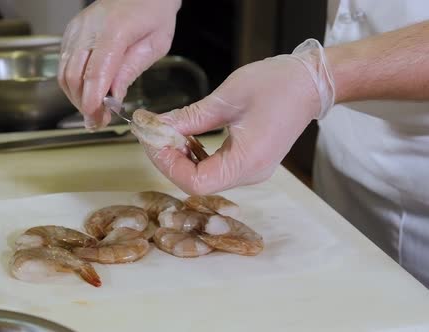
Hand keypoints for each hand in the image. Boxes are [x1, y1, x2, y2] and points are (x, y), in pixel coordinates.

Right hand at [57, 0, 180, 129]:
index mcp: (114, 31)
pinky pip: (65, 62)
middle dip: (83, 104)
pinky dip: (73, 82)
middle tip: (98, 121)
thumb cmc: (154, 12)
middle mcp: (89, 28)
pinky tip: (87, 92)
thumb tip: (114, 97)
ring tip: (93, 111)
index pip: (95, 73)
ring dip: (76, 96)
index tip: (97, 119)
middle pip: (73, 76)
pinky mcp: (72, 31)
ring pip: (64, 71)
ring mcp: (77, 28)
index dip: (92, 101)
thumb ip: (131, 70)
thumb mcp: (156, 44)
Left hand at [138, 39, 334, 194]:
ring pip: (204, 178)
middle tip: (155, 135)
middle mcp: (250, 174)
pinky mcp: (250, 163)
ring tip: (170, 133)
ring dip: (181, 159)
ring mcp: (251, 171)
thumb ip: (189, 118)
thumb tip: (157, 127)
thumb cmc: (276, 85)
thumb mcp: (227, 98)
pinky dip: (196, 156)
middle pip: (198, 183)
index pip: (195, 183)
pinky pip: (215, 169)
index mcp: (247, 162)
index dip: (168, 165)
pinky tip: (188, 137)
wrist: (311, 83)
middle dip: (170, 160)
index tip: (153, 140)